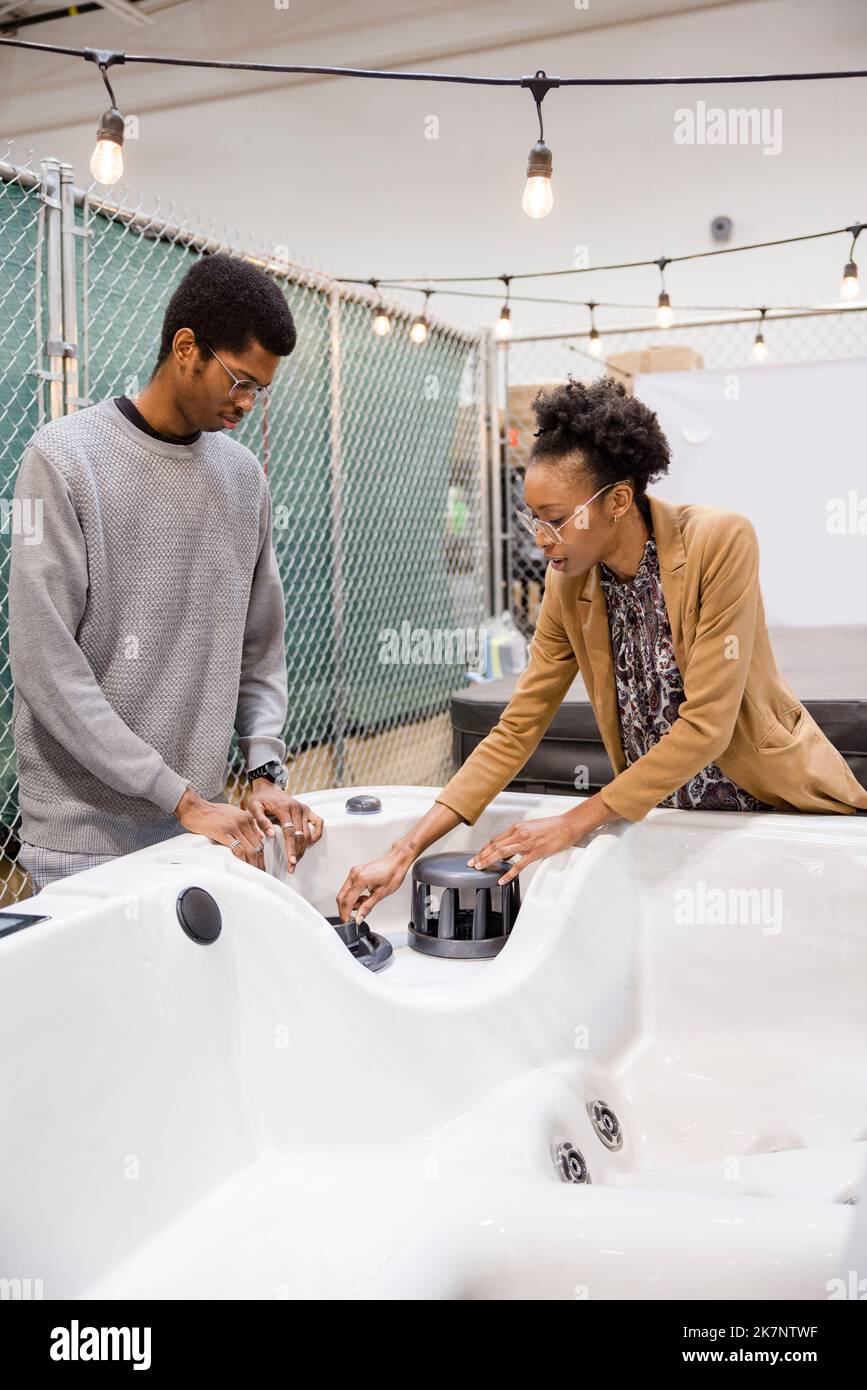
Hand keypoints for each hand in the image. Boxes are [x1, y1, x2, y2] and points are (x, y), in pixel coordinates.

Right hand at [173, 787, 272, 869]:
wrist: (194, 807)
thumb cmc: (211, 812)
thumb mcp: (233, 814)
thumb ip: (246, 824)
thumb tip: (259, 836)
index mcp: (247, 817)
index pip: (259, 840)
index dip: (261, 854)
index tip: (261, 865)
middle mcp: (243, 821)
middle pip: (256, 846)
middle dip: (259, 861)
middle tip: (260, 873)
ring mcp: (233, 826)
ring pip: (249, 849)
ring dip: (252, 864)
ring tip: (253, 873)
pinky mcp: (223, 832)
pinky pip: (237, 849)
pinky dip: (241, 860)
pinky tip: (242, 867)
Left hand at [249, 781, 323, 872]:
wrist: (268, 787)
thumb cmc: (260, 799)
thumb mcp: (254, 808)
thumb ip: (261, 821)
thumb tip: (270, 836)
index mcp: (284, 808)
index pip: (290, 832)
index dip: (291, 848)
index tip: (291, 862)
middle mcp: (297, 808)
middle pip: (301, 835)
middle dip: (297, 852)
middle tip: (292, 867)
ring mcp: (304, 809)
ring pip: (309, 833)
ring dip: (304, 848)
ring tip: (296, 860)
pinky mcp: (308, 810)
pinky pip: (319, 823)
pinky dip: (316, 835)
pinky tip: (309, 844)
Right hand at [336, 845, 413, 924]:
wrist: (397, 861)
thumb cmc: (393, 873)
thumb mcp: (381, 894)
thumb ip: (367, 907)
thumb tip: (358, 918)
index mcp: (360, 879)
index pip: (347, 901)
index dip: (345, 914)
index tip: (346, 922)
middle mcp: (354, 874)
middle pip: (341, 897)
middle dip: (345, 909)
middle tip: (352, 918)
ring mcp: (354, 872)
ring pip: (344, 892)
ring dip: (351, 902)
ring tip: (364, 903)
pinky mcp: (356, 872)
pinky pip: (349, 887)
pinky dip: (353, 896)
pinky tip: (363, 897)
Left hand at [468, 794, 619, 884]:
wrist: (567, 825)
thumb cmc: (552, 826)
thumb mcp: (531, 827)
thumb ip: (519, 836)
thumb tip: (510, 846)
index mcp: (518, 827)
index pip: (496, 839)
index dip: (485, 848)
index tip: (478, 855)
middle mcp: (520, 834)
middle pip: (495, 846)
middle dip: (482, 855)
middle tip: (473, 863)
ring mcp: (527, 843)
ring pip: (502, 853)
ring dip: (489, 861)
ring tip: (481, 868)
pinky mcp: (535, 852)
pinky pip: (518, 865)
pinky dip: (508, 873)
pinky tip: (502, 879)